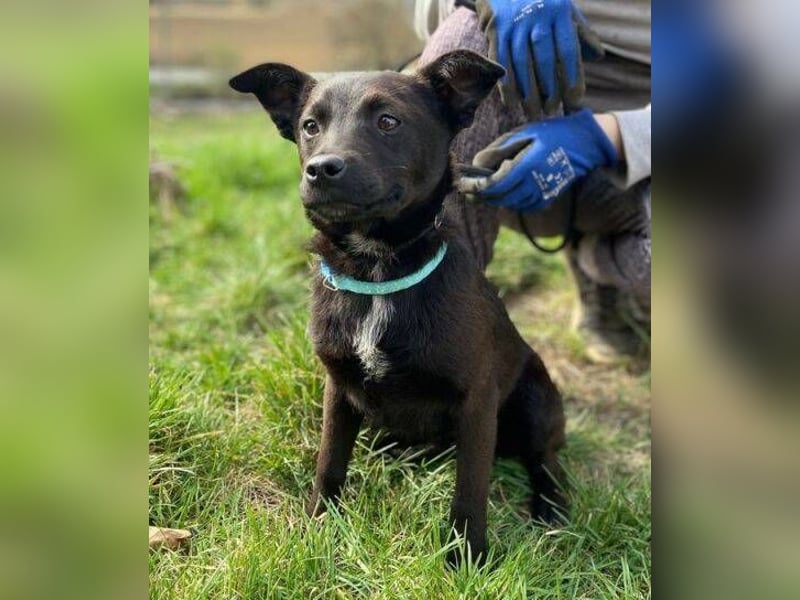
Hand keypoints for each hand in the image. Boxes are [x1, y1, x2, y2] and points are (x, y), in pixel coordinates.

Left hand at [457, 109, 618, 211]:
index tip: (461, 184)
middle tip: (466, 187)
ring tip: (484, 185)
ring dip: (493, 197)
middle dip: (480, 194)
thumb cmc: (552, 133)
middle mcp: (534, 185)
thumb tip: (475, 163)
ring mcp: (541, 195)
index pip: (494, 184)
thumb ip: (498, 149)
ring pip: (508, 203)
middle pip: (498, 198)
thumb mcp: (524, 133)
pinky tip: (505, 188)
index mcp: (527, 166)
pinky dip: (509, 199)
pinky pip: (520, 205)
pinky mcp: (546, 201)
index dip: (475, 186)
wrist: (585, 145)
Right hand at [475, 0, 603, 116]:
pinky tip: (510, 102)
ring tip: (533, 112)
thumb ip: (582, 32)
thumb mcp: (566, 9)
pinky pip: (501, 61)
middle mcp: (537, 18)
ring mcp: (515, 24)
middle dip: (549, 88)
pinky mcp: (496, 30)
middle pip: (544, 59)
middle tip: (552, 111)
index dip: (572, 76)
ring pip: (521, 63)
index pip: (568, 49)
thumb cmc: (543, 2)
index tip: (575, 100)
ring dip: (527, 91)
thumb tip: (599, 56)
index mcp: (559, 13)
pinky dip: (505, 83)